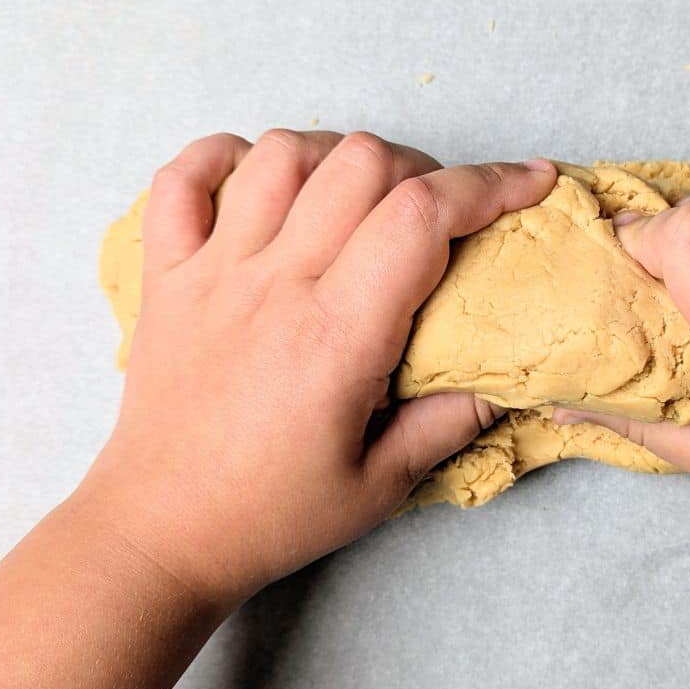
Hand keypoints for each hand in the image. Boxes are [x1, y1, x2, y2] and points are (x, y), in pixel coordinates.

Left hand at [80, 130, 555, 605]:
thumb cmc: (271, 514)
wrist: (159, 533)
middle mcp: (275, 286)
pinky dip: (225, 157)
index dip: (489, 184)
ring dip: (337, 157)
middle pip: (360, 164)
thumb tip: (506, 378)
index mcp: (337, 336)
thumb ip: (449, 423)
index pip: (421, 216)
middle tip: (437, 212)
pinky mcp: (167, 277)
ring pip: (281, 155)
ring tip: (359, 194)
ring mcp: (212, 273)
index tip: (530, 181)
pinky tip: (260, 177)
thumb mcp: (382, 486)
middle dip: (421, 168)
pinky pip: (181, 179)